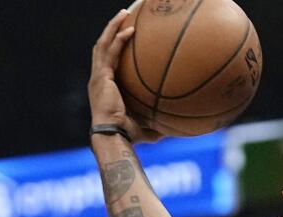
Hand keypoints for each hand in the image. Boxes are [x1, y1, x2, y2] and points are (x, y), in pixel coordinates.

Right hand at [88, 1, 161, 143]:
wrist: (114, 137)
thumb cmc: (131, 135)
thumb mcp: (150, 122)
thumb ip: (162, 118)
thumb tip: (184, 124)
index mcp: (106, 85)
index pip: (109, 59)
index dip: (115, 44)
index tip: (128, 32)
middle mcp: (100, 77)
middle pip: (104, 45)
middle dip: (113, 28)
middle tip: (126, 14)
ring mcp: (99, 76)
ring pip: (103, 43)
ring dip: (113, 26)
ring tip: (125, 13)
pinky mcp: (102, 77)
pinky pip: (110, 53)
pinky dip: (118, 40)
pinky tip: (130, 30)